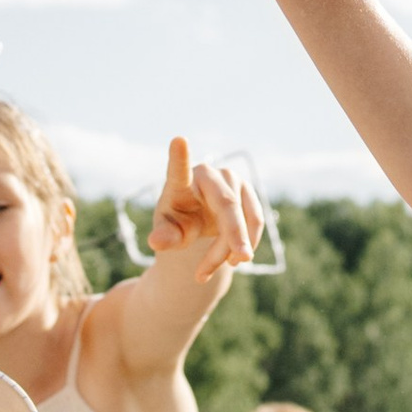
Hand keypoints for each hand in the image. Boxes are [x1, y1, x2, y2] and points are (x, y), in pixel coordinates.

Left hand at [147, 134, 261, 282]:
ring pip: (245, 218)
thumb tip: (156, 242)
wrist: (198, 222)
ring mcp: (233, 180)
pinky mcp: (249, 192)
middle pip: (227, 204)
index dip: (179, 155)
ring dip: (234, 248)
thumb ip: (163, 237)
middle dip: (234, 234)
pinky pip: (255, 222)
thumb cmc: (177, 223)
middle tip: (241, 259)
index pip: (179, 168)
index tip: (178, 139)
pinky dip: (246, 245)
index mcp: (180, 181)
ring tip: (210, 271)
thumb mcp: (167, 232)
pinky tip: (231, 261)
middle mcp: (209, 174)